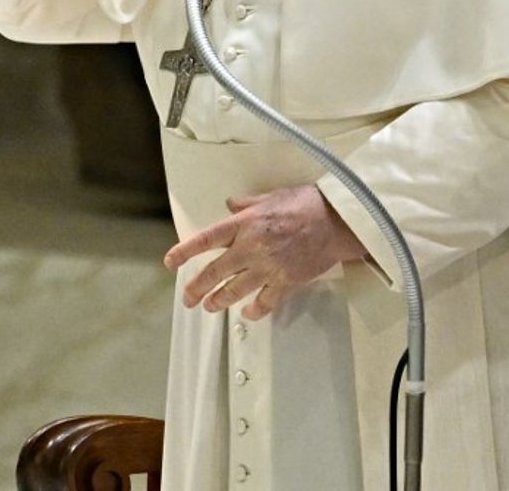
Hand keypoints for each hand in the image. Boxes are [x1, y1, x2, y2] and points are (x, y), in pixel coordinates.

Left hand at [164, 184, 367, 320]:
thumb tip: (230, 203)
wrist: (337, 221)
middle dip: (197, 287)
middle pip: (215, 272)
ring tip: (211, 306)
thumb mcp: (272, 196)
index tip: (171, 262)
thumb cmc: (308, 203)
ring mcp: (268, 266)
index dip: (185, 252)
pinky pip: (264, 302)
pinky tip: (248, 312)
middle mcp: (252, 246)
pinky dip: (254, 310)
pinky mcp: (286, 281)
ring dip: (219, 300)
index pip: (207, 239)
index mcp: (246, 223)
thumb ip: (247, 203)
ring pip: (235, 290)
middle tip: (188, 298)